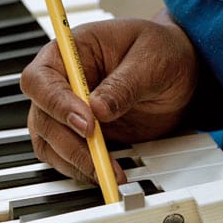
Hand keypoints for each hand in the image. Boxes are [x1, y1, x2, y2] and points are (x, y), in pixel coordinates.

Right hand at [19, 13, 197, 181]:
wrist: (180, 71)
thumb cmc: (162, 50)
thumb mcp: (152, 59)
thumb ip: (123, 84)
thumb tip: (98, 109)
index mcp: (71, 51)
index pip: (41, 78)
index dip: (56, 104)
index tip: (86, 124)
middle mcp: (62, 81)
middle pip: (42, 115)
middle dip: (69, 141)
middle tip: (101, 157)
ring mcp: (68, 109)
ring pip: (48, 141)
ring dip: (75, 160)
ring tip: (108, 171)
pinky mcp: (80, 134)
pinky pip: (64, 156)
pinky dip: (81, 168)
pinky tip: (106, 172)